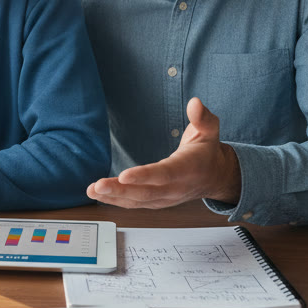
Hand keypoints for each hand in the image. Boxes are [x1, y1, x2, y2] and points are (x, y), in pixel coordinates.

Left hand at [86, 97, 241, 208]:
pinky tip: (99, 195)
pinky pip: (136, 204)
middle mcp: (176, 188)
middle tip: (98, 186)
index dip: (144, 176)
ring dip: (114, 197)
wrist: (215, 177)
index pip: (165, 174)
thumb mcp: (209, 130)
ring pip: (138, 201)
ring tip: (92, 190)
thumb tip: (195, 103)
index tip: (124, 175)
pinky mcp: (157, 202)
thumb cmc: (207, 151)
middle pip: (146, 192)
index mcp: (188, 169)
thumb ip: (202, 117)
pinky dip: (117, 201)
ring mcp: (165, 198)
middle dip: (120, 190)